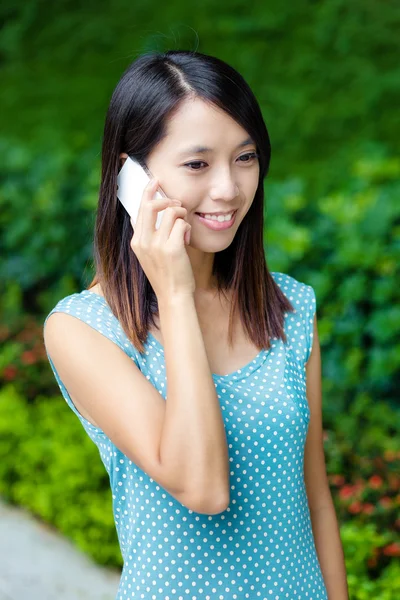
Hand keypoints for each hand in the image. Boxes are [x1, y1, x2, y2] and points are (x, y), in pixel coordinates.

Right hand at [130, 178, 194, 299]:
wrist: (173, 295)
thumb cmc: (165, 275)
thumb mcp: (149, 255)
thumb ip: (145, 236)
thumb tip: (140, 215)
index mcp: (136, 242)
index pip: (139, 209)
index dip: (148, 192)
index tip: (155, 181)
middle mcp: (143, 241)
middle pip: (151, 205)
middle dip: (166, 199)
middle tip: (177, 203)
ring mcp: (157, 245)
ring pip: (171, 212)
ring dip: (182, 215)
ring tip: (185, 228)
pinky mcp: (172, 248)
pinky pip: (182, 223)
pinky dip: (188, 228)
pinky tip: (188, 239)